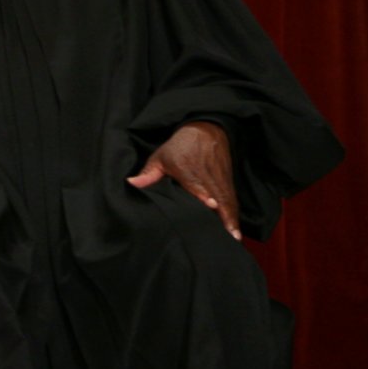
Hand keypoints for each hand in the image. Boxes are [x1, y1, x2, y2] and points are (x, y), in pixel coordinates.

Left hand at [127, 119, 240, 238]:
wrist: (206, 131)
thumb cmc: (180, 147)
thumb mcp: (161, 157)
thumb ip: (148, 173)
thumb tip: (131, 183)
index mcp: (190, 170)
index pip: (199, 184)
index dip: (204, 194)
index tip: (210, 204)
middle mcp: (208, 176)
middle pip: (218, 197)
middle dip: (224, 215)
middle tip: (229, 236)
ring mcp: (220, 180)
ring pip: (228, 200)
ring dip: (232, 218)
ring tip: (235, 237)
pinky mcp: (228, 182)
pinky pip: (232, 199)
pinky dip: (234, 213)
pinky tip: (235, 228)